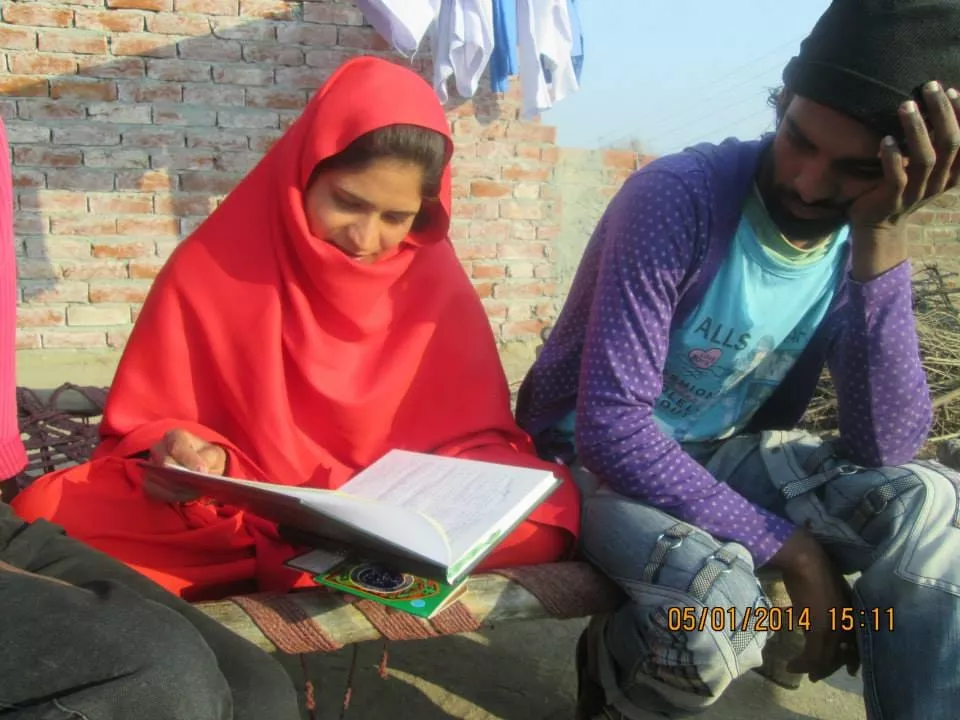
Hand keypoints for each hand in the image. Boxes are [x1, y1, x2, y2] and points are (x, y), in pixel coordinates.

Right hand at [143, 429, 226, 503]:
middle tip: (197, 487)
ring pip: (157, 478)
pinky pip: (154, 490)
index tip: (201, 471)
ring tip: (194, 494)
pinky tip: (185, 497)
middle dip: (181, 477)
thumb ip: (209, 459)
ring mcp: (151, 464)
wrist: (201, 466)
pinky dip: (169, 496)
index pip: (177, 446)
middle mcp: (159, 448)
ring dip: (176, 489)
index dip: (189, 459)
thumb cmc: (207, 457)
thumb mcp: (214, 454)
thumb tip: (201, 471)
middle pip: (164, 463)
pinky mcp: (149, 480)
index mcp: (175, 436)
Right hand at [767, 529, 859, 681]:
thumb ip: (829, 600)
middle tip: (815, 675)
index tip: (850, 669)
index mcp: (852, 609)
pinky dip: (803, 664)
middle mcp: (848, 620)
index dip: (852, 658)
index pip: (856, 641)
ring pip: (827, 657)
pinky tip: (791, 664)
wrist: (804, 557)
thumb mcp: (827, 585)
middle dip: (828, 666)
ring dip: (812, 668)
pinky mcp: (819, 628)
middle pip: (841, 653)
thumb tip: (818, 607)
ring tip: (798, 670)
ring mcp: (835, 625)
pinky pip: (813, 655)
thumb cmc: (811, 564)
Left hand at [847, 83, 959, 279]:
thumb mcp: (924, 166)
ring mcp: (917, 192)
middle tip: (930, 87)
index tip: (953, 90)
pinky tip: (886, 140)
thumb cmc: (901, 186)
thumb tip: (937, 102)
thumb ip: (932, 142)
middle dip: (943, 112)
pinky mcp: (894, 200)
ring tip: (906, 105)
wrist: (878, 225)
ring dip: (916, 129)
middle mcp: (939, 181)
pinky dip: (892, 158)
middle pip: (950, 143)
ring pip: (925, 159)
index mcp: (952, 172)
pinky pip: (897, 178)